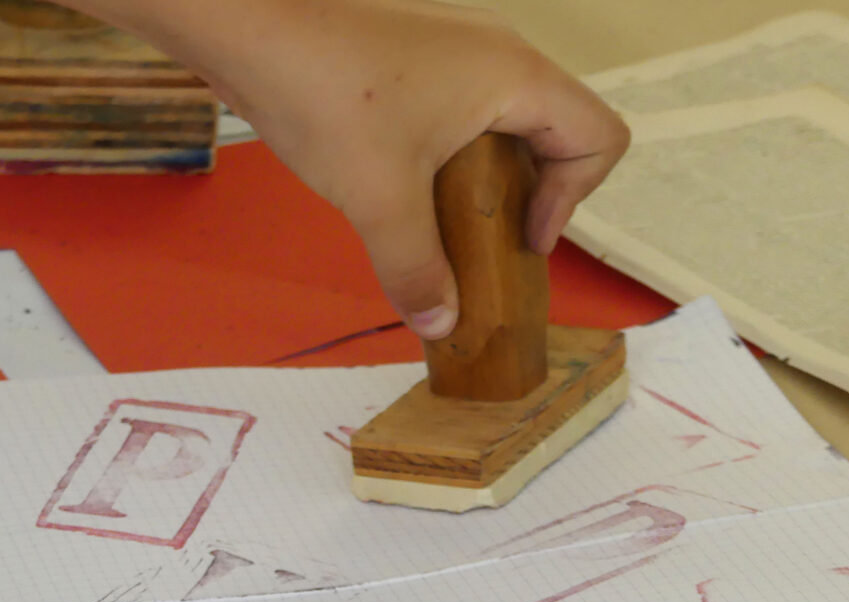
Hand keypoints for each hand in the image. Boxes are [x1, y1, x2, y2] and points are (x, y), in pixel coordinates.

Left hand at [66, 0, 629, 337]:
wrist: (250, 32)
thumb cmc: (324, 92)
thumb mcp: (379, 201)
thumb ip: (417, 269)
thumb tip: (441, 322)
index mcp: (516, 77)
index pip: (598, 138)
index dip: (572, 202)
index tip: (519, 243)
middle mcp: (498, 59)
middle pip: (556, 136)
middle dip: (529, 201)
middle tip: (482, 246)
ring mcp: (457, 59)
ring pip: (505, 131)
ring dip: (484, 188)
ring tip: (438, 229)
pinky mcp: (417, 69)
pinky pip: (462, 122)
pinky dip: (449, 167)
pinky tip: (401, 197)